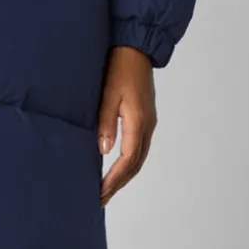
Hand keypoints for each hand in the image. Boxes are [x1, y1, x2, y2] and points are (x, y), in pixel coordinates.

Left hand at [97, 45, 156, 204]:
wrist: (136, 49)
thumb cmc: (119, 68)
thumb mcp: (107, 94)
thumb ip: (106, 123)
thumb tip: (103, 151)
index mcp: (139, 122)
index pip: (127, 160)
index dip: (113, 179)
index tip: (100, 193)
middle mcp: (147, 126)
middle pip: (135, 165)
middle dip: (118, 184)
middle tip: (100, 200)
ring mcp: (148, 123)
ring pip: (138, 159)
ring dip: (123, 177)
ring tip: (107, 190)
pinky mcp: (145, 119)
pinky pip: (139, 149)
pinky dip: (128, 164)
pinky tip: (117, 169)